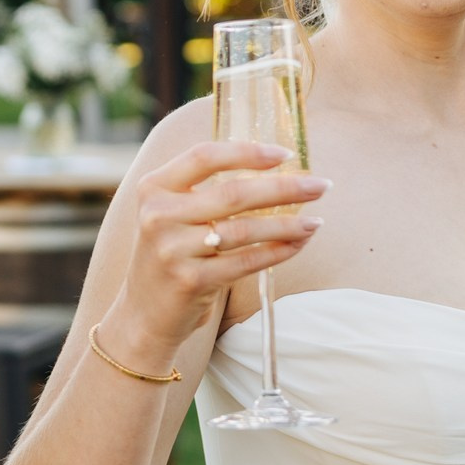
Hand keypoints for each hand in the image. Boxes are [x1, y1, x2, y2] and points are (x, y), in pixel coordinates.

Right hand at [102, 141, 327, 359]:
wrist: (144, 313)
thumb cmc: (171, 254)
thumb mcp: (172, 213)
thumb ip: (206, 189)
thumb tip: (275, 169)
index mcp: (155, 188)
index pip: (205, 156)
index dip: (248, 152)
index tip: (286, 154)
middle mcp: (159, 215)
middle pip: (233, 192)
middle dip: (284, 188)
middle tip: (320, 186)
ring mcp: (173, 250)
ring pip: (245, 229)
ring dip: (288, 224)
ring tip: (315, 221)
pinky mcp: (191, 281)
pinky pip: (247, 261)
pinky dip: (278, 251)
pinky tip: (298, 244)